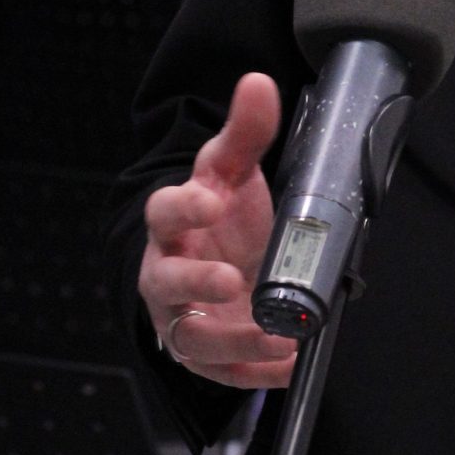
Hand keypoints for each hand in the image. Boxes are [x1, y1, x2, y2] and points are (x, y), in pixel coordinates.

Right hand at [138, 72, 299, 389]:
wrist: (218, 259)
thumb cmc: (221, 216)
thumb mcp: (233, 170)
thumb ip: (246, 130)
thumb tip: (257, 83)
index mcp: (174, 222)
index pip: (165, 211)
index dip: (185, 206)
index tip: (211, 200)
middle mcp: (168, 272)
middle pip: (166, 281)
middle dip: (195, 282)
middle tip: (229, 278)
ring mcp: (182, 317)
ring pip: (191, 336)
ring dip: (232, 340)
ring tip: (276, 336)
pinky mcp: (204, 352)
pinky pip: (222, 370)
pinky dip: (254, 371)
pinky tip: (289, 364)